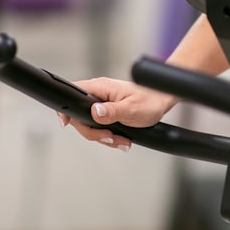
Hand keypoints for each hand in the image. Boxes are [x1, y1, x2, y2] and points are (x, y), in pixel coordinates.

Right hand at [58, 77, 175, 151]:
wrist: (162, 100)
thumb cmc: (150, 100)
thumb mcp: (132, 109)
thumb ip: (112, 111)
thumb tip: (94, 112)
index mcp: (100, 87)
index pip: (73, 94)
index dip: (67, 110)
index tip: (67, 124)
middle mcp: (98, 94)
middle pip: (80, 117)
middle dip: (94, 133)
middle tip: (111, 138)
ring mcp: (102, 103)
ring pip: (90, 125)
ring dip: (105, 137)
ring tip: (122, 141)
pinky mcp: (107, 112)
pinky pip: (100, 127)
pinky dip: (110, 137)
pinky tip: (122, 140)